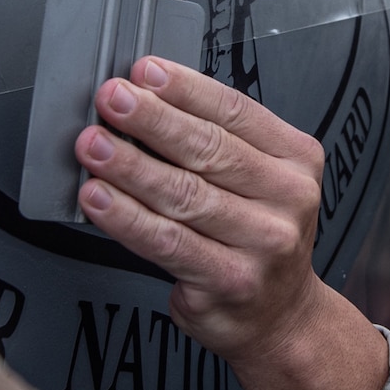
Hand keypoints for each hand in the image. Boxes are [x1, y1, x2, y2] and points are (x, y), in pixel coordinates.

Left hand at [74, 59, 386, 389]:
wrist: (282, 318)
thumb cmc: (258, 238)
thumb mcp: (263, 181)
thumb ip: (220, 143)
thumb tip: (146, 100)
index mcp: (296, 161)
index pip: (237, 112)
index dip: (186, 89)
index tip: (144, 71)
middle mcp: (287, 201)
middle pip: (211, 150)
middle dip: (153, 121)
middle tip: (112, 99)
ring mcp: (261, 246)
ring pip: (185, 196)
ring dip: (131, 166)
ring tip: (93, 145)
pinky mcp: (228, 283)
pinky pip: (167, 243)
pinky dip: (127, 218)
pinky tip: (98, 199)